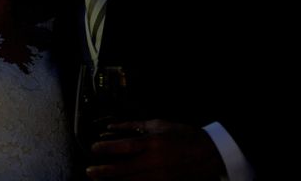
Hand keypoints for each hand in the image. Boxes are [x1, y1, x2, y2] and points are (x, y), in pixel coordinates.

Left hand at [86, 119, 224, 180]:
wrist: (210, 154)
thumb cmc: (184, 135)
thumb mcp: (159, 124)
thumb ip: (134, 125)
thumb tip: (112, 126)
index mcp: (153, 143)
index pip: (124, 147)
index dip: (106, 149)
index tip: (93, 149)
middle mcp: (155, 162)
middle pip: (123, 171)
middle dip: (103, 172)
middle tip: (90, 172)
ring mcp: (161, 178)